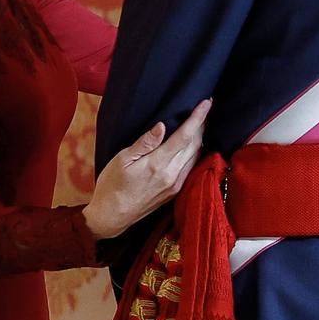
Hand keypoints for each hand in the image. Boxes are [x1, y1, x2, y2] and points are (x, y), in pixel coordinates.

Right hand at [83, 100, 210, 239]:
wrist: (112, 217)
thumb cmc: (111, 186)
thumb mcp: (122, 160)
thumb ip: (145, 143)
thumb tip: (162, 126)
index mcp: (158, 164)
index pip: (185, 136)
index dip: (198, 118)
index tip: (207, 103)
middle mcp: (172, 175)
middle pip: (195, 145)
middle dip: (202, 124)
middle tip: (206, 107)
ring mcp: (175, 185)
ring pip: (195, 156)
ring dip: (201, 138)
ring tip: (201, 122)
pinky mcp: (174, 192)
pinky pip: (190, 167)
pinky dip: (195, 153)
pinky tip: (193, 145)